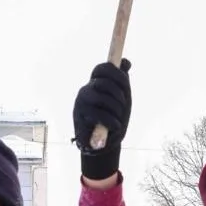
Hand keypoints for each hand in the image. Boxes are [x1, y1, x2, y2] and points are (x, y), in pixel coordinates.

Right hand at [73, 59, 131, 179]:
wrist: (103, 144)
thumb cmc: (112, 119)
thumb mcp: (122, 98)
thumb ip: (122, 81)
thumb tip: (126, 62)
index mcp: (96, 83)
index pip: (103, 69)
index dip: (116, 74)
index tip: (125, 86)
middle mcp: (86, 90)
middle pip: (105, 82)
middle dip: (120, 95)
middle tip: (123, 106)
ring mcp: (81, 103)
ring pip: (103, 98)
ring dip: (117, 111)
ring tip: (117, 119)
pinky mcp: (79, 117)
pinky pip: (100, 115)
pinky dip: (112, 122)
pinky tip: (115, 127)